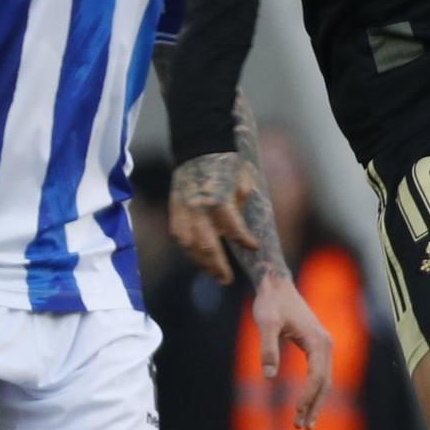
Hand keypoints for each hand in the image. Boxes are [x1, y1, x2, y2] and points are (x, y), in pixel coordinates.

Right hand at [169, 151, 258, 285]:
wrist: (200, 150)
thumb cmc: (228, 166)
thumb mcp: (243, 183)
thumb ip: (240, 208)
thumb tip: (238, 231)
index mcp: (219, 201)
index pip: (233, 230)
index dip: (244, 240)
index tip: (255, 247)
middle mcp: (199, 210)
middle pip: (208, 246)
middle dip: (218, 266)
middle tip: (227, 280)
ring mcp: (183, 212)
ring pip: (190, 246)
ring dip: (202, 263)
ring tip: (215, 274)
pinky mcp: (174, 211)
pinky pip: (180, 237)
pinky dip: (190, 250)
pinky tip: (200, 258)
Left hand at [252, 274, 334, 429]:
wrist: (277, 286)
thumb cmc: (271, 303)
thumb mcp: (265, 323)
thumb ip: (267, 348)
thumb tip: (268, 376)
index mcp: (318, 340)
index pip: (317, 376)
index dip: (307, 396)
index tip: (295, 413)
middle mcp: (326, 344)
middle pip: (325, 382)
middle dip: (314, 406)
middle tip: (301, 428)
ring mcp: (324, 345)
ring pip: (325, 380)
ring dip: (315, 402)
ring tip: (303, 424)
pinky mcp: (316, 346)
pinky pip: (320, 373)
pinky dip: (314, 391)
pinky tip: (305, 404)